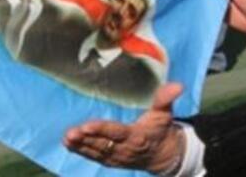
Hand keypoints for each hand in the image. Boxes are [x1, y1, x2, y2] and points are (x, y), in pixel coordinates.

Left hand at [63, 83, 184, 172]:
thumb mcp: (165, 113)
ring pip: (96, 151)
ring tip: (67, 138)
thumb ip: (166, 98)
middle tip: (71, 133)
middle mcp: (125, 148)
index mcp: (137, 135)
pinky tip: (69, 144)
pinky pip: (95, 156)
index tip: (87, 125)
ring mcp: (117, 157)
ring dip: (81, 146)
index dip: (102, 130)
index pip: (117, 132)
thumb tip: (178, 85)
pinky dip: (82, 151)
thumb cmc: (161, 129)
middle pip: (102, 144)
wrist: (164, 155)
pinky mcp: (111, 160)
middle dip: (86, 139)